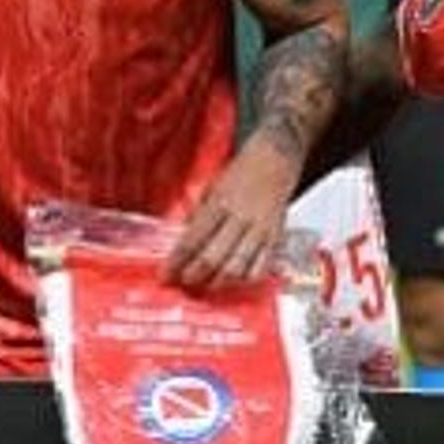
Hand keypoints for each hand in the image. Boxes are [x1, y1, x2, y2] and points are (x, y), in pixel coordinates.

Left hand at [166, 149, 296, 289]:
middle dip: (194, 275)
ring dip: (217, 281)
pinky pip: (260, 266)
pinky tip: (233, 279)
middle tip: (183, 282)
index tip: (166, 274)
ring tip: (205, 284)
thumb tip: (182, 236)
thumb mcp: (212, 185)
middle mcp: (240, 218)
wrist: (277, 158)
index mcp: (219, 203)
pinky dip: (245, 278)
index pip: (193, 239)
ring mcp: (259, 229)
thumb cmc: (241, 171)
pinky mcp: (275, 236)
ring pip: (236, 267)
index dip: (177, 261)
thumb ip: (198, 211)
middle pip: (213, 258)